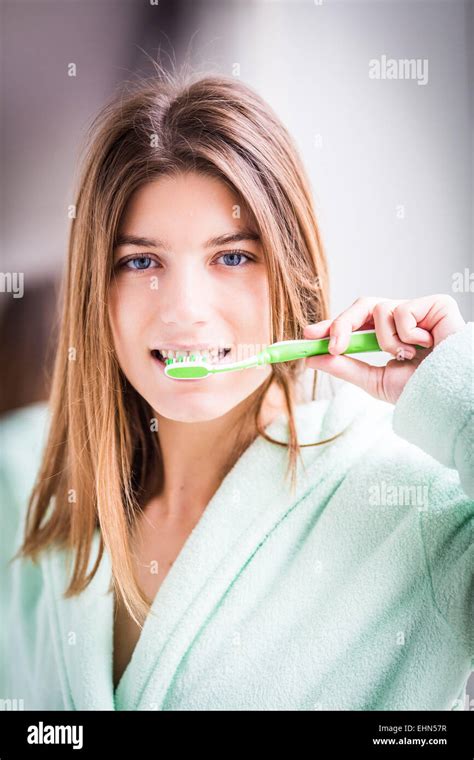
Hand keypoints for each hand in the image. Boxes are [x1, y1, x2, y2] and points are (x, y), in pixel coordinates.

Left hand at [303, 295, 465, 404]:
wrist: (450, 397)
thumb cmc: (421, 391)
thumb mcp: (374, 381)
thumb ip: (344, 367)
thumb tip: (311, 358)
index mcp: (389, 336)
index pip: (356, 324)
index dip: (331, 326)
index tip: (307, 336)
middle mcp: (402, 320)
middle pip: (362, 306)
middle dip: (342, 324)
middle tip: (332, 345)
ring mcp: (419, 310)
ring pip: (380, 308)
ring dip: (386, 340)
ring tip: (406, 356)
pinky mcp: (436, 304)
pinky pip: (403, 310)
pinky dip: (408, 335)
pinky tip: (426, 346)